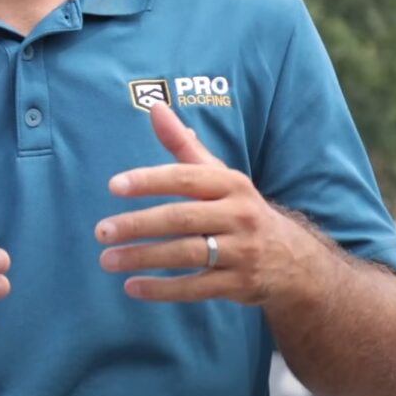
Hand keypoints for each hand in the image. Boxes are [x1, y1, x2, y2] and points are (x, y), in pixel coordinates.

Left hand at [95, 103, 315, 304]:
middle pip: (182, 219)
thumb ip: (183, 145)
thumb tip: (154, 106)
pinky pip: (196, 288)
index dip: (150, 181)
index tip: (114, 186)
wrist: (294, 261)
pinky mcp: (239, 285)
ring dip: (143, 257)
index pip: (185, 179)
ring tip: (107, 259)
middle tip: (101, 231)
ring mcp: (242, 252)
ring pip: (186, 255)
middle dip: (138, 225)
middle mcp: (239, 216)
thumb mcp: (219, 176)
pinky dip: (162, 289)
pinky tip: (131, 287)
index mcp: (232, 184)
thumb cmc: (240, 209)